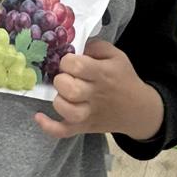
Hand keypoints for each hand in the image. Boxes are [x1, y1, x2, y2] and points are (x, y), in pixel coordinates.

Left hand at [35, 39, 163, 140]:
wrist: (138, 109)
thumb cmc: (123, 78)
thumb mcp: (115, 55)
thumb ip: (94, 46)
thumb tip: (72, 45)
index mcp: (102, 74)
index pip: (78, 66)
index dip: (68, 61)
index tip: (69, 62)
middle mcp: (95, 95)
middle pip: (71, 90)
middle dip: (61, 81)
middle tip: (66, 78)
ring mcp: (89, 114)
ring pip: (68, 112)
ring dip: (59, 102)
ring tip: (62, 94)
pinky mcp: (84, 127)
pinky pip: (64, 131)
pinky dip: (49, 126)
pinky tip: (39, 116)